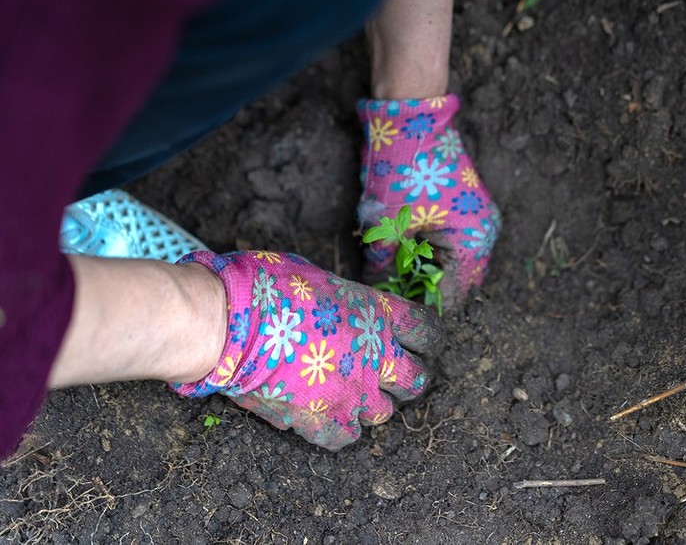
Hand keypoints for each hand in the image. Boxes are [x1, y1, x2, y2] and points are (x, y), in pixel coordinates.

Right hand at [171, 250, 440, 449]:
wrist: (228, 326)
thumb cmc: (264, 288)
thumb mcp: (317, 278)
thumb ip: (342, 299)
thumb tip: (339, 305)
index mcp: (378, 313)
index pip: (427, 331)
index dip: (425, 338)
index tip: (416, 341)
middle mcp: (377, 356)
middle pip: (417, 379)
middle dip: (406, 378)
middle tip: (388, 375)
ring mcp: (353, 393)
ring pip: (384, 413)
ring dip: (369, 405)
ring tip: (347, 394)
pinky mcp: (323, 420)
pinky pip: (347, 437)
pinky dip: (338, 429)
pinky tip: (322, 415)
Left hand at [357, 94, 499, 305]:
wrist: (411, 117)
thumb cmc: (402, 170)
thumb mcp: (385, 224)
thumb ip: (382, 266)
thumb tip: (376, 294)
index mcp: (473, 243)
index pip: (452, 297)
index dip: (422, 307)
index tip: (396, 312)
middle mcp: (483, 235)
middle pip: (457, 283)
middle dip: (425, 290)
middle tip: (393, 294)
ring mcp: (478, 220)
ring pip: (454, 263)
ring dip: (427, 271)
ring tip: (394, 273)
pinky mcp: (467, 208)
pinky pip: (452, 243)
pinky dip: (431, 252)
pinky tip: (405, 251)